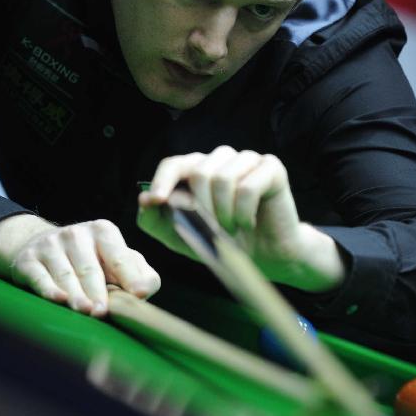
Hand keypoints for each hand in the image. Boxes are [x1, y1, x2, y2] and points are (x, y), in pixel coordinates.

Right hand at [0, 214, 160, 315]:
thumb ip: (138, 273)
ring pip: (65, 274)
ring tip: (85, 310)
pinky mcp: (28, 259)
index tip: (138, 294)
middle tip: (103, 311)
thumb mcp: (116, 259)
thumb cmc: (91, 260)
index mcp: (104, 232)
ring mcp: (50, 245)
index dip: (130, 276)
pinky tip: (58, 298)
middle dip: (97, 291)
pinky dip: (48, 288)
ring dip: (75, 294)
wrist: (41, 247)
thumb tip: (144, 290)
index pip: (119, 257)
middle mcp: (76, 234)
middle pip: (90, 268)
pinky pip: (39, 276)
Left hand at [137, 146, 346, 291]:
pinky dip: (243, 213)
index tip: (156, 200)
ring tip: (230, 230)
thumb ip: (157, 220)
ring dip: (223, 213)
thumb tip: (144, 199)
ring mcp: (247, 160)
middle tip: (212, 231)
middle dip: (200, 208)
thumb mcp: (181, 237)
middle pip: (199, 171)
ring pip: (222, 177)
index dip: (162, 180)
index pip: (174, 164)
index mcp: (198, 169)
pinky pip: (248, 186)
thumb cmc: (223, 243)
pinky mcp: (271, 168)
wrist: (266, 256)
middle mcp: (221, 159)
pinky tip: (247, 224)